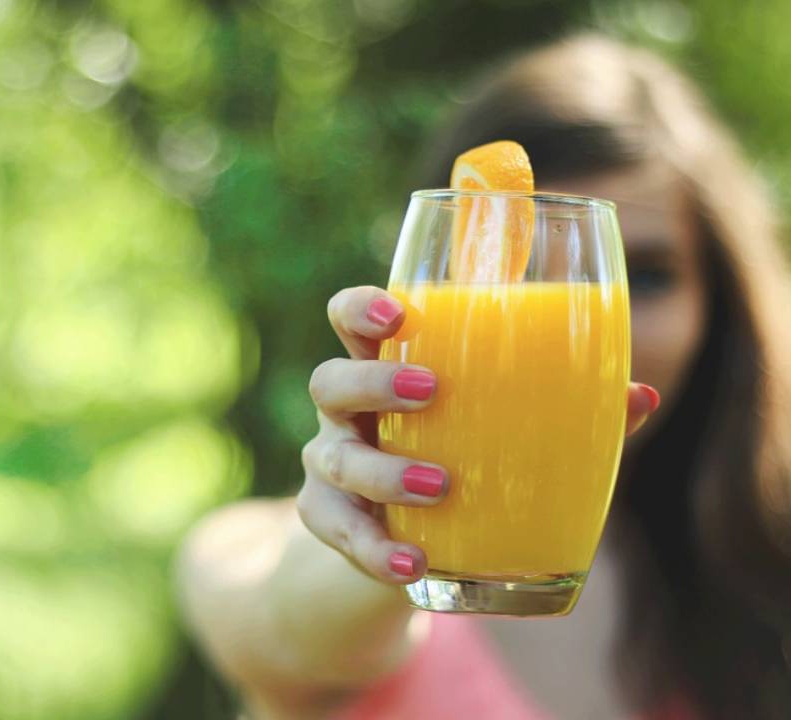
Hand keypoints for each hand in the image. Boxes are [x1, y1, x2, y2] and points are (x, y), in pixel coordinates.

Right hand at [298, 285, 659, 584]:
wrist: (419, 540)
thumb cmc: (466, 460)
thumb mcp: (503, 432)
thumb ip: (566, 411)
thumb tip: (641, 395)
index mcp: (387, 370)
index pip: (351, 319)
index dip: (362, 308)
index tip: (399, 313)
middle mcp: (349, 413)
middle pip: (330, 379)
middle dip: (372, 380)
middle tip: (430, 390)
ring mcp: (331, 465)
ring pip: (333, 459)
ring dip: (383, 471)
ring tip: (438, 485)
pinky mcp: (328, 519)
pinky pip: (338, 531)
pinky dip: (373, 547)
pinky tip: (411, 561)